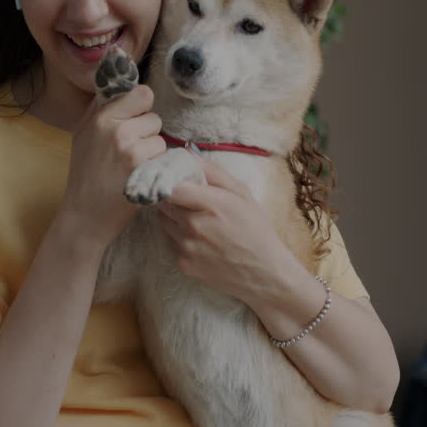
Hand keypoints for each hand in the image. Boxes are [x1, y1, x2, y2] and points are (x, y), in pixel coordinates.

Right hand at [58, 85, 164, 252]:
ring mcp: (129, 148)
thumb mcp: (83, 135)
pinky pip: (162, 155)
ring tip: (132, 165)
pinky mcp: (142, 168)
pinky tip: (138, 175)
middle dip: (147, 131)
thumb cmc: (85, 174)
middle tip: (130, 150)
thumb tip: (118, 79)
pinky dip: (155, 165)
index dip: (142, 106)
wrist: (84, 215)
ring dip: (152, 150)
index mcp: (99, 117)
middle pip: (153, 115)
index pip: (141, 93)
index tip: (135, 119)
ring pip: (159, 137)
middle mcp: (114, 129)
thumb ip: (100, 107)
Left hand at [157, 157, 299, 303]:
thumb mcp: (242, 194)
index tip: (171, 176)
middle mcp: (194, 225)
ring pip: (163, 220)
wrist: (263, 274)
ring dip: (173, 215)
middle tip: (187, 197)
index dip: (167, 178)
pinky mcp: (182, 263)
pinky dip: (177, 235)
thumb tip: (186, 152)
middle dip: (171, 195)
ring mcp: (186, 246)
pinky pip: (169, 240)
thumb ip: (213, 172)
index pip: (170, 184)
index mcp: (212, 204)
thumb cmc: (256, 230)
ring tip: (195, 218)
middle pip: (163, 201)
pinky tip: (198, 238)